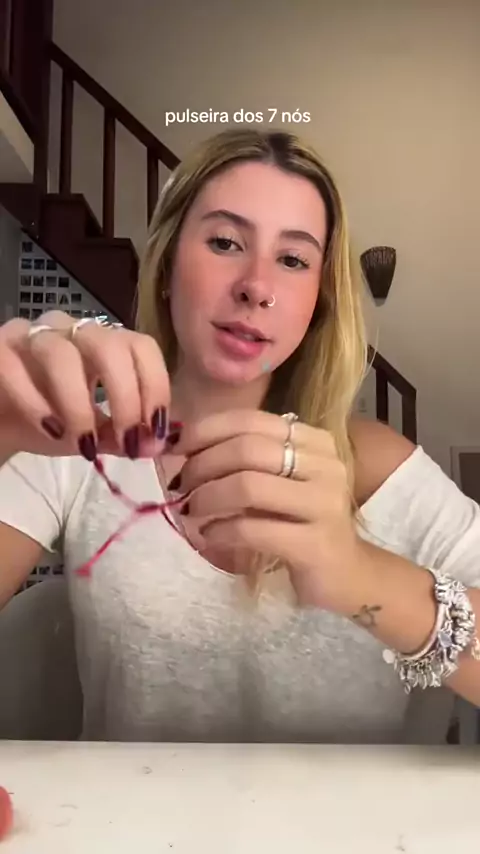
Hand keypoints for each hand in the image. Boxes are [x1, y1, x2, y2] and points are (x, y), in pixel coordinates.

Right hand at [0, 310, 170, 460]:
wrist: (2, 425)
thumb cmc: (52, 422)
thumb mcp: (93, 434)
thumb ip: (122, 438)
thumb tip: (156, 446)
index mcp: (103, 344)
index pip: (141, 347)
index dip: (155, 386)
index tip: (155, 431)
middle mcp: (71, 331)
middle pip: (108, 344)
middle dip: (124, 396)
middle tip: (126, 440)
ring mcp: (31, 335)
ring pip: (61, 353)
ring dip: (79, 404)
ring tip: (83, 444)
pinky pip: (14, 366)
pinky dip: (35, 403)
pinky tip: (50, 430)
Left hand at [171, 408, 364, 610]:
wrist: (347, 574)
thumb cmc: (302, 522)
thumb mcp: (280, 481)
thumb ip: (246, 458)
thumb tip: (185, 445)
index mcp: (314, 441)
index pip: (252, 420)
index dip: (207, 430)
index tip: (178, 447)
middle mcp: (325, 465)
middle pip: (247, 449)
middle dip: (203, 465)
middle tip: (182, 484)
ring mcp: (324, 504)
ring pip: (248, 485)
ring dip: (207, 497)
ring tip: (191, 509)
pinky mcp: (315, 544)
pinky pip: (253, 528)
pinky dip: (221, 530)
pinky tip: (210, 535)